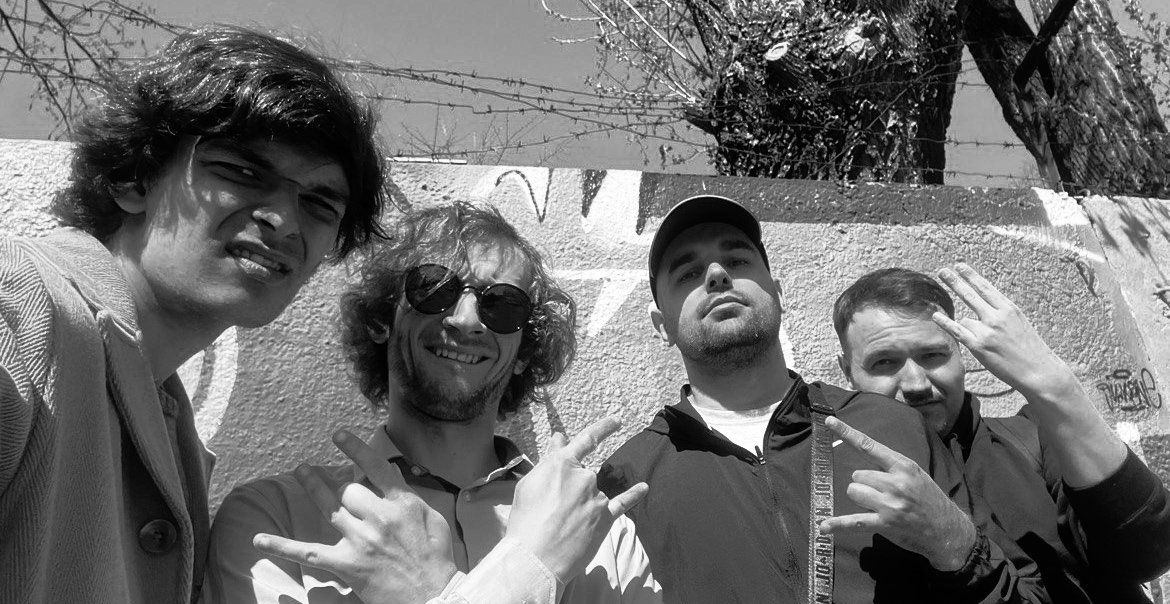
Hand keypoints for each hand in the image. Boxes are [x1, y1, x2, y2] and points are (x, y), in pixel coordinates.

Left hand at [253, 430, 455, 602]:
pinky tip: (259, 540)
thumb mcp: (433, 520)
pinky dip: (281, 546)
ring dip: (314, 486)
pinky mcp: (346, 564)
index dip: (355, 448)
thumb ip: (410, 498)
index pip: (375, 468)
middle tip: (343, 485)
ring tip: (302, 471)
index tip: (338, 435)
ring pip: (330, 507)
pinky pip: (308, 552)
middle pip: (350, 490)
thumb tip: (393, 479)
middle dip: (346, 487)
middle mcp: (379, 518)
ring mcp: (360, 541)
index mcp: (403, 504)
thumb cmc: (437, 560)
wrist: (434, 597)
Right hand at [507, 417, 648, 581]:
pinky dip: (634, 494)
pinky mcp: (605, 517)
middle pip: (583, 473)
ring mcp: (596, 497)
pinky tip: (644, 487)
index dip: (604, 428)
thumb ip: (549, 459)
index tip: (616, 421)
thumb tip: (560, 438)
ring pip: (593, 492)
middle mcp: (583, 476)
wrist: (535, 558)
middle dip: (571, 487)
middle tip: (553, 507)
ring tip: (559, 525)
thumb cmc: (525, 520)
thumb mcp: (529, 484)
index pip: (587, 439)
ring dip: (581, 504)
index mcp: (562, 464)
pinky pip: (623, 502)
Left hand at [819, 416, 975, 570]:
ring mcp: (890, 503)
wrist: (948, 530)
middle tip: (883, 495)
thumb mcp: (916, 474)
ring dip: (861, 499)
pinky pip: (854, 521)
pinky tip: (824, 527)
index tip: (830, 422)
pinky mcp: (885, 523)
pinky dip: (838, 525)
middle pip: (857, 475)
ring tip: (879, 507)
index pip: (869, 446)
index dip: (847, 433)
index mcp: (903, 465)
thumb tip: (862, 468)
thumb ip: (890, 468)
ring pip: (854, 492)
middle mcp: (896, 482)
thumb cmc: (929, 499)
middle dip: (864, 484)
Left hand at [933, 263, 1075, 399]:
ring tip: (991, 344)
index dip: (970, 276)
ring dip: (971, 330)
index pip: (986, 288)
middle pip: (970, 295)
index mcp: (1009, 309)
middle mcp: (997, 317)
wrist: (1039, 371)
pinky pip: (957, 331)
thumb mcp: (1019, 323)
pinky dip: (946, 323)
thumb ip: (1000, 313)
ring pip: (965, 320)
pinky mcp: (978, 346)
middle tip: (943, 271)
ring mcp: (987, 331)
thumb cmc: (1030, 350)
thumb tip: (976, 310)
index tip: (959, 265)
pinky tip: (936, 316)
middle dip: (955, 281)